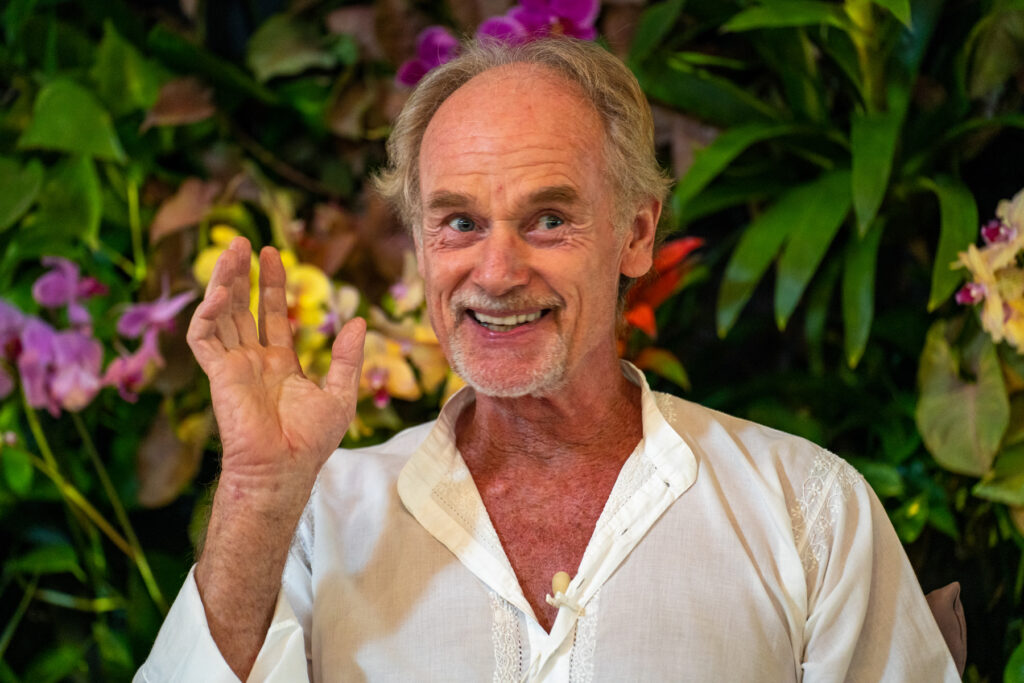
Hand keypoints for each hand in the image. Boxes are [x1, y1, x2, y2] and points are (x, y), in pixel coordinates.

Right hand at [186, 236, 365, 496]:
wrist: (285, 466)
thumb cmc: (310, 440)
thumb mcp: (340, 393)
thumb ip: (346, 357)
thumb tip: (358, 321)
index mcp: (278, 363)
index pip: (271, 315)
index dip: (270, 285)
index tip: (270, 255)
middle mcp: (252, 361)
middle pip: (243, 308)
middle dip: (243, 275)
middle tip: (244, 243)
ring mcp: (233, 366)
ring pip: (221, 315)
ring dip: (223, 283)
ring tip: (231, 252)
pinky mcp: (218, 374)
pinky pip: (204, 338)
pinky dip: (208, 313)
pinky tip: (220, 292)